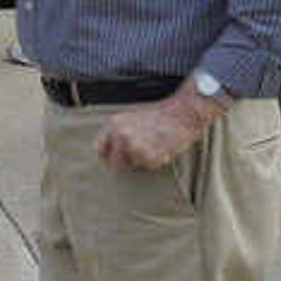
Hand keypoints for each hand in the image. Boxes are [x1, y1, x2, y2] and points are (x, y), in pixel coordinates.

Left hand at [95, 93, 211, 173]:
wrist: (181, 113)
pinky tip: (161, 149)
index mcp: (113, 124)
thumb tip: (109, 153)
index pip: (99, 148)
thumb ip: (117, 134)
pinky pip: (147, 167)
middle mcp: (120, 134)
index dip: (108, 155)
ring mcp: (133, 145)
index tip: (116, 157)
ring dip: (141, 162)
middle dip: (125, 163)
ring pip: (132, 167)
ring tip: (152, 147)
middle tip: (139, 154)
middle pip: (113, 163)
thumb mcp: (130, 119)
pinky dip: (154, 162)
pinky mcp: (148, 155)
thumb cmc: (158, 117)